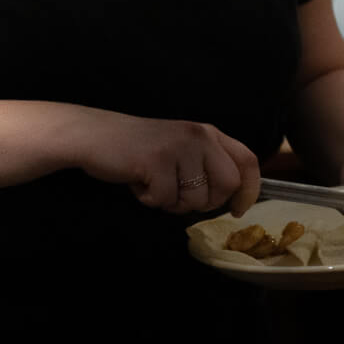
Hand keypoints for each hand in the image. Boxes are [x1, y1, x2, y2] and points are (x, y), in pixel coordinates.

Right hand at [69, 115, 261, 216]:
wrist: (94, 136)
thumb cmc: (139, 149)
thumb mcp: (181, 149)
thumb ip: (206, 164)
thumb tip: (231, 197)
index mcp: (209, 133)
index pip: (248, 161)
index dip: (249, 190)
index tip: (238, 210)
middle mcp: (200, 136)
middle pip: (227, 185)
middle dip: (206, 202)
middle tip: (180, 197)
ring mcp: (179, 147)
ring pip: (195, 198)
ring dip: (173, 202)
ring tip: (154, 183)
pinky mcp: (157, 160)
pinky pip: (166, 200)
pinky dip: (150, 200)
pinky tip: (139, 182)